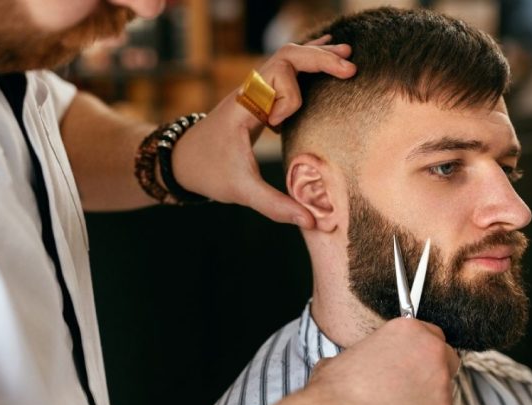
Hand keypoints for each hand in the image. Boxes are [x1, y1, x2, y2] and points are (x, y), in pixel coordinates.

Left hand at [171, 36, 355, 228]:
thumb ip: (276, 206)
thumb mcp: (241, 192)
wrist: (182, 160)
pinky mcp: (259, 97)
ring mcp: (255, 90)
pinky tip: (325, 62)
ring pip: (287, 58)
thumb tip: (313, 220)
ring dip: (316, 57)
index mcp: (245, 105)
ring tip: (346, 57)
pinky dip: (307, 66)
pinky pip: (285, 71)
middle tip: (350, 68)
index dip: (289, 96)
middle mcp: (250, 90)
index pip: (276, 74)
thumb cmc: (209, 173)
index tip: (279, 125)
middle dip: (320, 59)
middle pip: (288, 56)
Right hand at [306, 318, 460, 404]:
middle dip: (434, 375)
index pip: (431, 335)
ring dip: (432, 402)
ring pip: (448, 392)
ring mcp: (440, 382)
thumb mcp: (348, 356)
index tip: (414, 365)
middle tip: (414, 390)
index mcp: (407, 330)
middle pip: (447, 360)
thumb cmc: (336, 391)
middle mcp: (430, 350)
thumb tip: (357, 365)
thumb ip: (367, 356)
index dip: (421, 354)